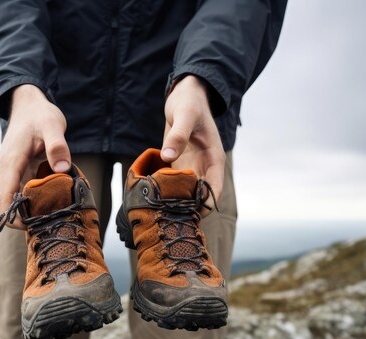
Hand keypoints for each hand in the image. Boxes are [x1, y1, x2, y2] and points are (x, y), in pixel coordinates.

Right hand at [0, 84, 70, 229]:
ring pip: (12, 202)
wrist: (28, 105)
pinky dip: (31, 202)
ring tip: (53, 214)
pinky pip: (18, 194)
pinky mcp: (13, 174)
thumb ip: (58, 146)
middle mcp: (2, 172)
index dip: (14, 218)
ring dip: (28, 211)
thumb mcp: (53, 126)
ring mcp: (6, 174)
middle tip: (50, 222)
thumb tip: (62, 169)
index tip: (33, 226)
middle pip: (5, 205)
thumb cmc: (40, 115)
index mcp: (9, 163)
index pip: (3, 199)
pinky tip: (51, 202)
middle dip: (24, 218)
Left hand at [161, 75, 225, 205]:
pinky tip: (150, 195)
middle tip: (168, 217)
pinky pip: (172, 182)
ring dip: (174, 201)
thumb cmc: (189, 102)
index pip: (214, 190)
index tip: (189, 215)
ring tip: (157, 210)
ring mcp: (190, 166)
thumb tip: (168, 157)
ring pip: (185, 192)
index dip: (205, 205)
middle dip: (187, 208)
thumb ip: (178, 135)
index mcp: (214, 159)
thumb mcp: (185, 115)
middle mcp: (204, 167)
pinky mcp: (177, 163)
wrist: (184, 94)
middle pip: (199, 196)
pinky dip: (164, 189)